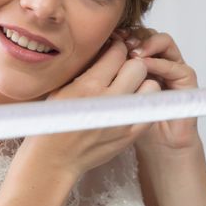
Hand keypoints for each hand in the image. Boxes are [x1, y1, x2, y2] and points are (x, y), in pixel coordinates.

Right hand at [26, 37, 152, 177]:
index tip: (114, 50)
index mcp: (88, 86)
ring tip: (130, 88)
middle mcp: (108, 101)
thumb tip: (105, 47)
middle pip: (138, 66)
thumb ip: (86, 68)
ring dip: (143, 84)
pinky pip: (151, 109)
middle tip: (122, 69)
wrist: (54, 158)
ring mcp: (122, 119)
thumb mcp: (62, 87)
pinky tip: (133, 103)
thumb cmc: (54, 121)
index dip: (117, 47)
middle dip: (131, 64)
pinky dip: (145, 103)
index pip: (117, 52)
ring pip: (151, 86)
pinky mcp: (131, 134)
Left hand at [116, 28, 199, 154]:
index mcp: (141, 59)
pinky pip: (175, 65)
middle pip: (148, 33)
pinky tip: (145, 64)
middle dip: (135, 34)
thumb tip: (85, 56)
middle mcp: (158, 59)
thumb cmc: (135, 120)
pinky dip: (160, 63)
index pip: (133, 34)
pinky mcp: (186, 80)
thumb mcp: (112, 94)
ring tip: (134, 52)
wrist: (159, 144)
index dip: (122, 33)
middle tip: (121, 39)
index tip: (108, 36)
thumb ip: (104, 74)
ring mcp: (174, 67)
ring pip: (164, 41)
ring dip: (148, 43)